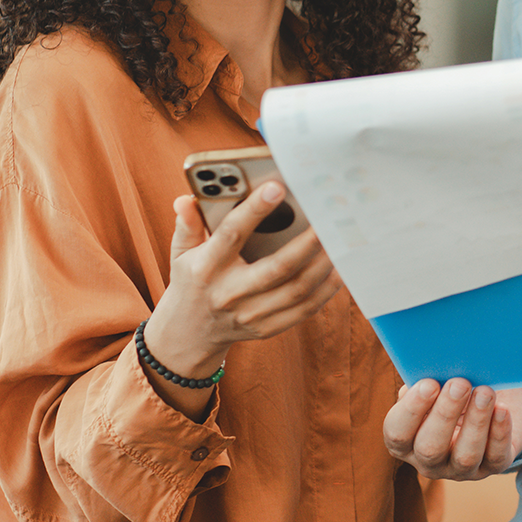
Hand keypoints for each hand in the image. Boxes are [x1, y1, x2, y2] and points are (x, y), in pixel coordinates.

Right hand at [142, 182, 339, 412]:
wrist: (189, 334)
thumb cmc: (191, 281)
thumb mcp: (181, 252)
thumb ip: (187, 224)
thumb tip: (186, 200)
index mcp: (206, 268)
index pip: (231, 235)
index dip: (254, 210)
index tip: (277, 187)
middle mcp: (229, 293)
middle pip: (277, 267)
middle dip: (307, 242)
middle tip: (328, 219)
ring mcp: (250, 314)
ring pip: (296, 290)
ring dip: (323, 265)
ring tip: (341, 241)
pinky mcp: (266, 328)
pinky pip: (303, 310)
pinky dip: (325, 290)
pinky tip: (338, 270)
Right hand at [383, 378, 521, 479]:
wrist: (490, 400)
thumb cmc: (453, 390)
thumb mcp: (435, 384)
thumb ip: (426, 379)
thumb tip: (432, 366)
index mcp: (406, 440)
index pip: (398, 433)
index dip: (411, 410)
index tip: (429, 384)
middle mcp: (429, 461)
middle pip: (429, 448)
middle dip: (445, 414)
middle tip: (460, 384)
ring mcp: (460, 469)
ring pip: (465, 457)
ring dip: (476, 422)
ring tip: (485, 392)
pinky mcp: (491, 467)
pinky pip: (496, 457)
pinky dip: (500, 433)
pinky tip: (503, 409)